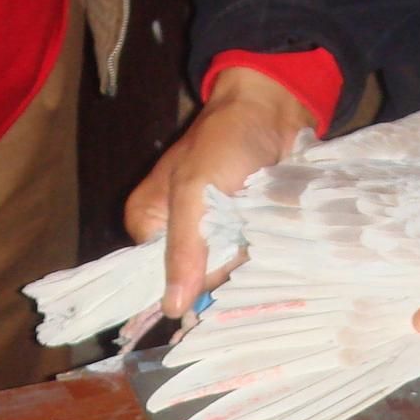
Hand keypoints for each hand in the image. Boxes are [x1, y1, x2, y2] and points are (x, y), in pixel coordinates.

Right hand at [124, 67, 315, 316]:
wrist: (272, 111)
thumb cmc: (225, 140)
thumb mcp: (195, 191)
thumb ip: (183, 249)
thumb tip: (172, 308)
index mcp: (148, 224)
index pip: (158, 278)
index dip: (185, 285)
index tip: (213, 278)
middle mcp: (174, 235)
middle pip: (194, 280)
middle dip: (220, 269)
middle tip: (240, 241)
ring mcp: (209, 237)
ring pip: (224, 273)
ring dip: (243, 261)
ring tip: (257, 235)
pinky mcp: (238, 234)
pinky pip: (244, 262)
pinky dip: (258, 255)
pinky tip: (268, 239)